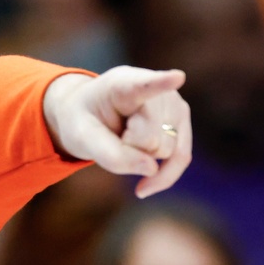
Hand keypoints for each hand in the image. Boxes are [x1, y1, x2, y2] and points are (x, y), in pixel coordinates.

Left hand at [43, 66, 191, 197]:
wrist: (93, 114)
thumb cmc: (85, 121)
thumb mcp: (81, 138)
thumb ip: (110, 154)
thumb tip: (152, 169)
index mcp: (122, 84)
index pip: (145, 85)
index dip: (162, 83)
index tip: (177, 77)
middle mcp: (156, 90)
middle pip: (151, 138)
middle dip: (130, 147)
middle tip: (113, 131)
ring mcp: (174, 104)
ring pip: (166, 151)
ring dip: (142, 155)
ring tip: (126, 135)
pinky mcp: (182, 122)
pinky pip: (180, 159)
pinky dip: (162, 176)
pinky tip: (142, 187)